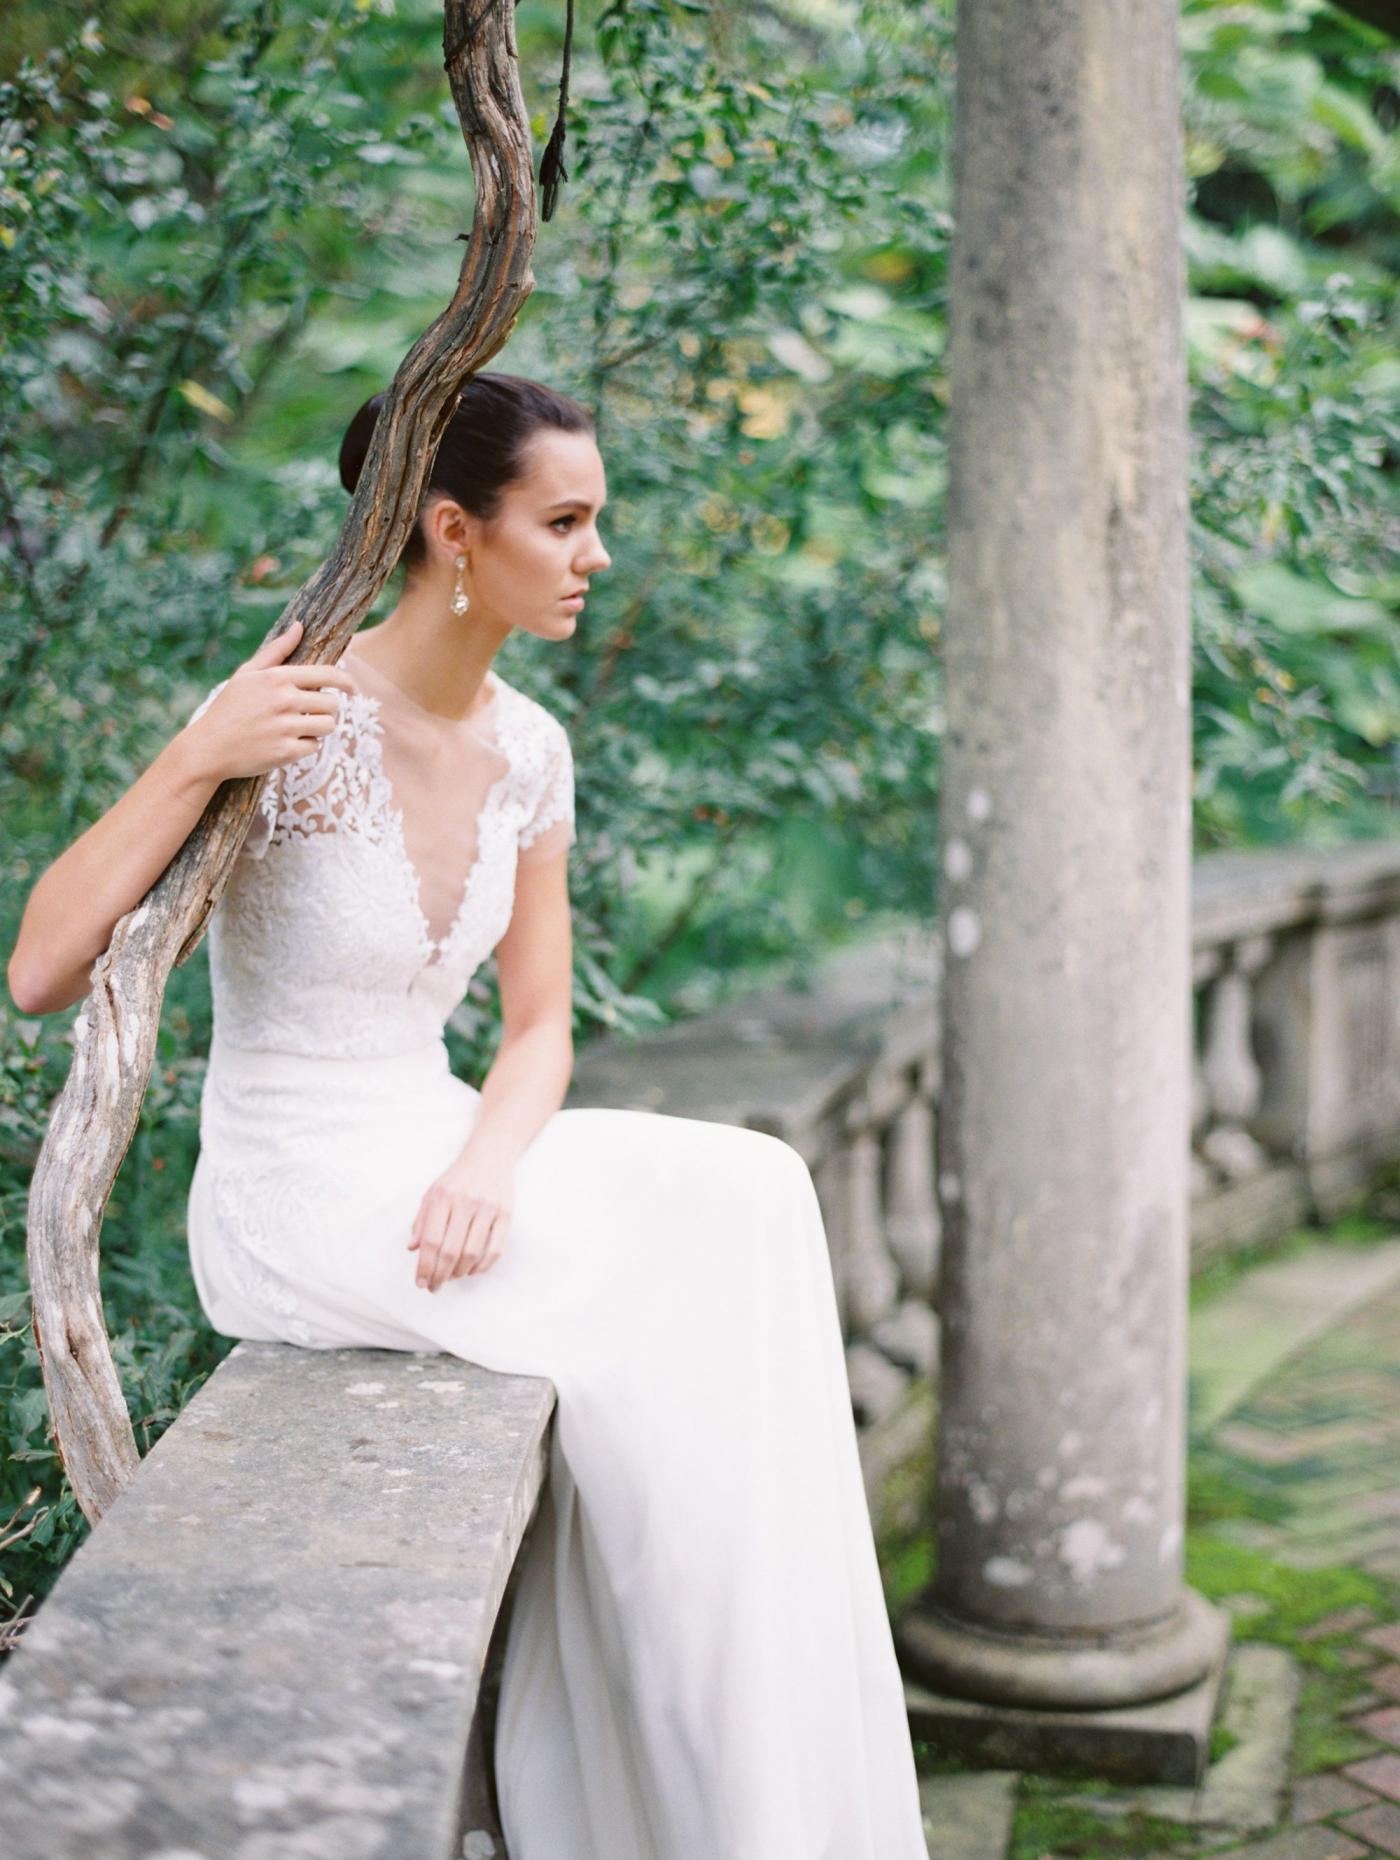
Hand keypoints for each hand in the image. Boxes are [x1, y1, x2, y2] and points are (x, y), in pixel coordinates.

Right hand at [182, 618, 357, 784]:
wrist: (209, 748)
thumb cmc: (230, 708)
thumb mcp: (247, 674)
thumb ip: (277, 650)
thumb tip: (299, 626)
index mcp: (277, 677)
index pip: (327, 674)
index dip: (346, 682)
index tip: (352, 688)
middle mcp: (284, 700)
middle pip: (332, 703)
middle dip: (327, 709)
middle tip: (311, 713)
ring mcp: (286, 727)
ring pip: (328, 726)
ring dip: (319, 728)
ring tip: (300, 728)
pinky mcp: (286, 752)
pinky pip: (314, 747)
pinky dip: (305, 746)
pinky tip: (286, 743)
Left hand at [408, 1145, 515, 1290]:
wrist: (490, 1155)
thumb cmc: (458, 1178)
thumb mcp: (433, 1192)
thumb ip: (421, 1220)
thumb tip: (412, 1248)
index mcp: (442, 1197)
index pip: (431, 1240)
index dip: (424, 1265)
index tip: (421, 1282)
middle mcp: (465, 1202)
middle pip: (450, 1250)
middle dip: (440, 1275)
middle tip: (434, 1287)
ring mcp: (488, 1208)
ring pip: (472, 1252)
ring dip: (460, 1272)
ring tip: (452, 1276)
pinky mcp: (506, 1214)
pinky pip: (496, 1248)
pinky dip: (483, 1265)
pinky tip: (473, 1270)